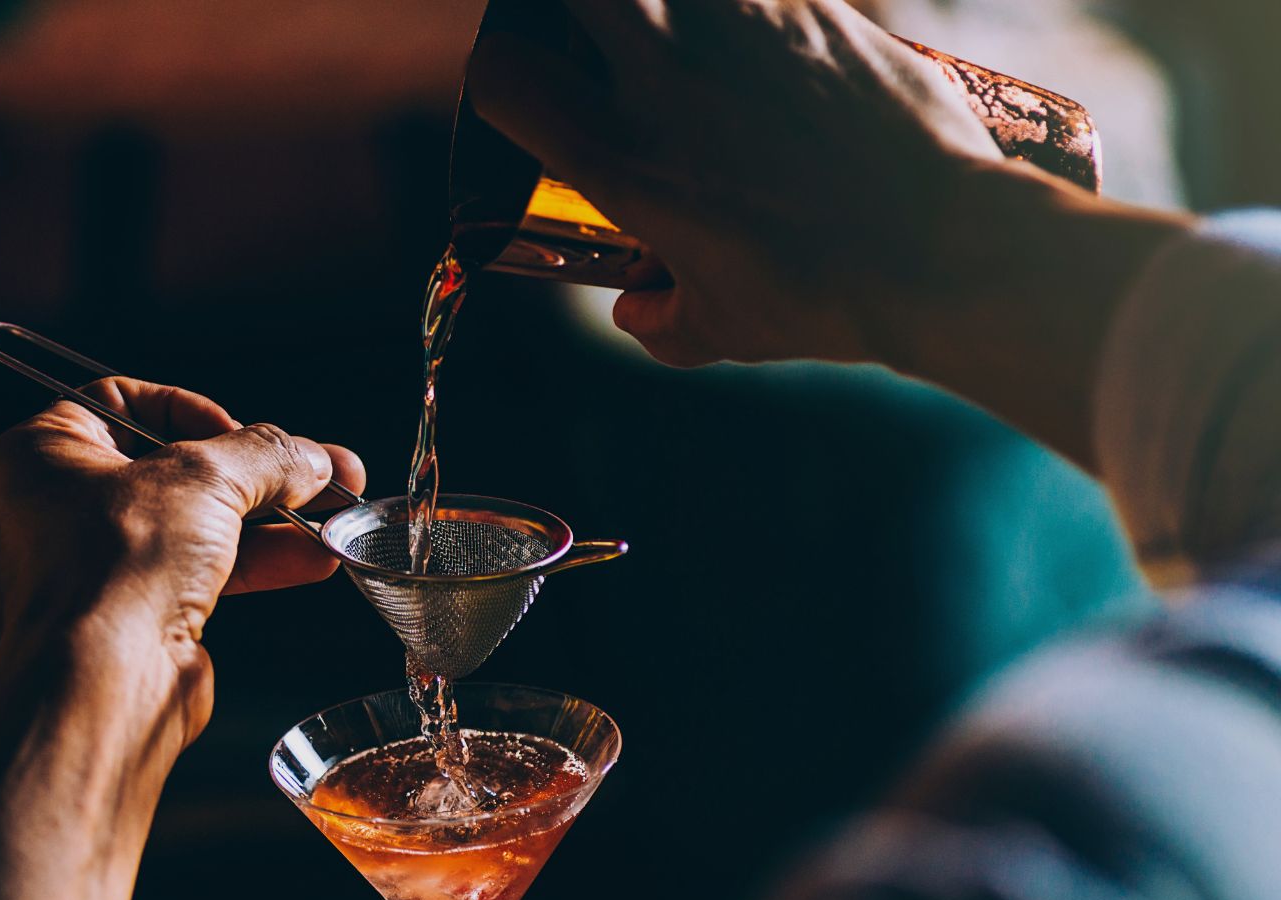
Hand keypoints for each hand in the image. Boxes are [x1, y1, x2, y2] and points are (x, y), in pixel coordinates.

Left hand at [0, 380, 364, 899]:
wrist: (104, 688)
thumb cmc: (115, 570)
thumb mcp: (204, 479)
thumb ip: (264, 455)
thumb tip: (310, 455)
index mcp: (44, 453)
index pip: (121, 399)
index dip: (190, 409)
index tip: (242, 433)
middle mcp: (60, 508)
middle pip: (175, 466)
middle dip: (258, 470)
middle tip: (321, 468)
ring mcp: (98, 568)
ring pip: (198, 524)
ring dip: (273, 518)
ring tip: (338, 510)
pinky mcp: (136, 617)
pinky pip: (204, 573)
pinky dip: (260, 563)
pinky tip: (315, 557)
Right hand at [468, 0, 1007, 365]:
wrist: (942, 247)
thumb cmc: (826, 295)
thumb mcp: (721, 326)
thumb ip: (660, 319)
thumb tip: (636, 310)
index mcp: (618, 158)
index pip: (499, 74)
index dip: (497, 79)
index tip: (523, 92)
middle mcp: (659, 75)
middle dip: (567, 18)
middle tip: (598, 46)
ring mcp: (733, 24)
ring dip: (657, 14)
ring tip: (679, 45)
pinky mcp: (807, 1)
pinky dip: (745, 12)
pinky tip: (761, 46)